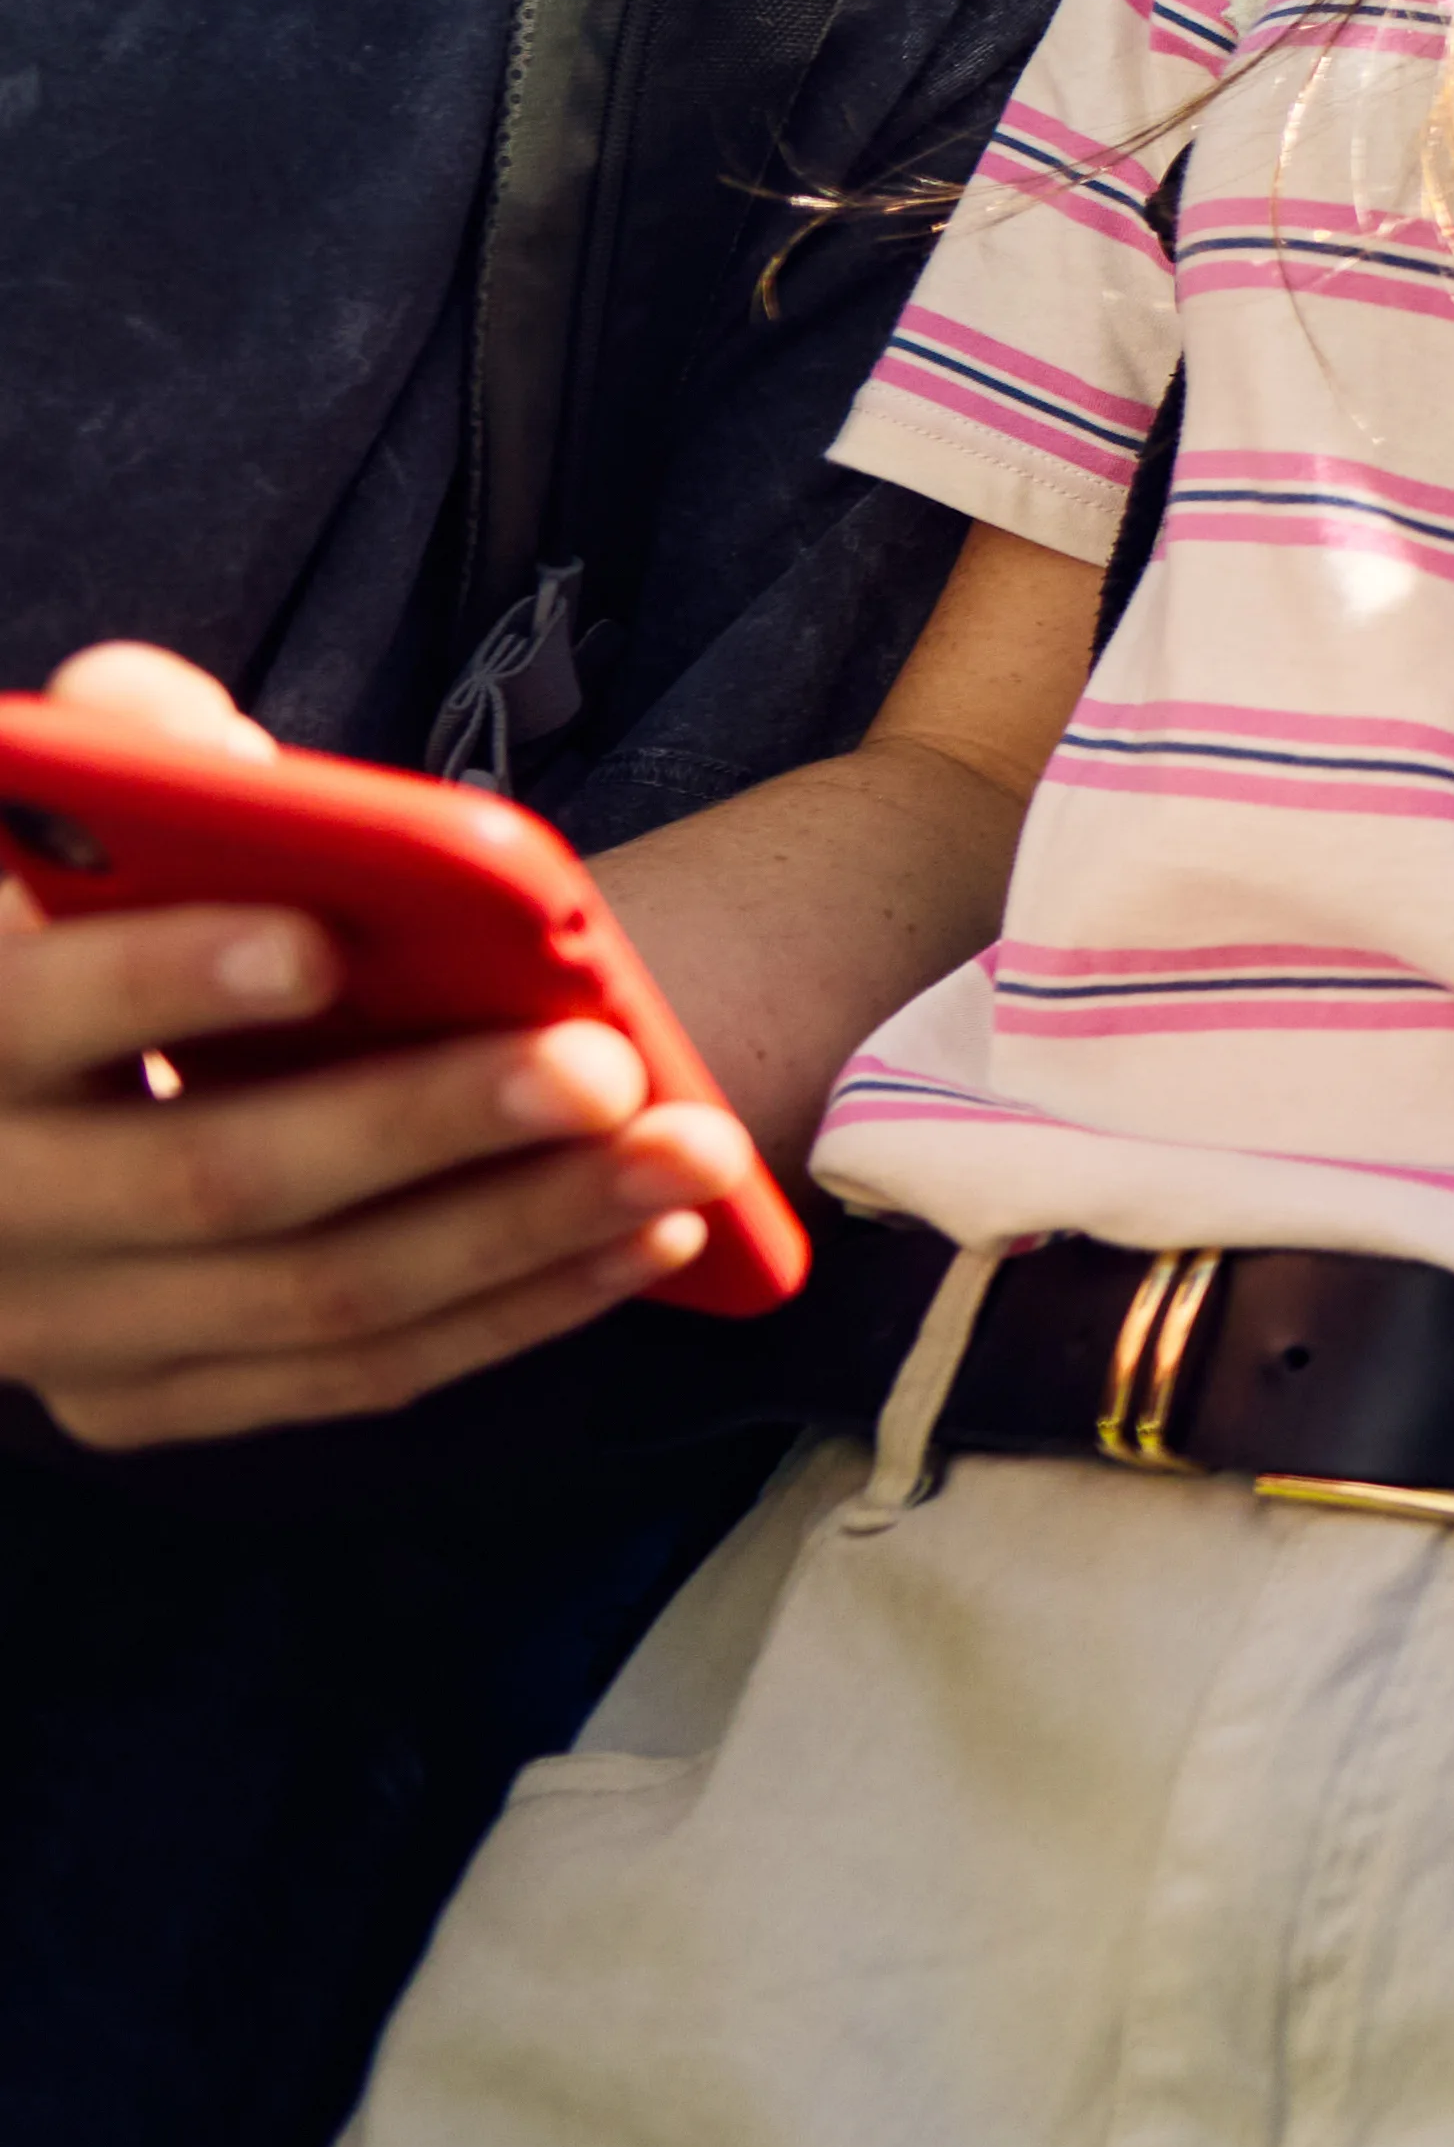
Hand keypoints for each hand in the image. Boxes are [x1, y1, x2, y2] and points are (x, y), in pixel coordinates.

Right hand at [0, 646, 752, 1449]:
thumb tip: (215, 748)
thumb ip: (134, 762)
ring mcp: (68, 1332)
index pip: (35, 1014)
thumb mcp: (75, 837)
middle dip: (420, 1122)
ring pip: (315, 1299)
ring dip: (523, 1230)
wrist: (14, 1107)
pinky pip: (354, 1377)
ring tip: (692, 1154)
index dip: (167, 979)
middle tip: (603, 1066)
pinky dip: (513, 1310)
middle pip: (213, 1179)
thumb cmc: (89, 933)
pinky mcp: (151, 1398)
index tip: (318, 940)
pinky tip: (653, 1239)